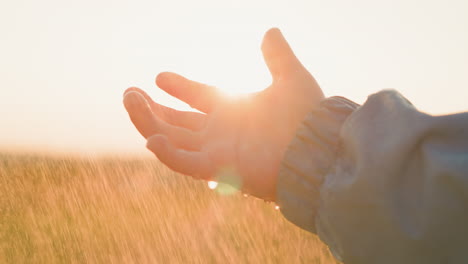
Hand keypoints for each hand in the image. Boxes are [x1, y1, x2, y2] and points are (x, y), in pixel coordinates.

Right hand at [123, 28, 323, 200]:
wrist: (320, 149)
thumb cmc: (308, 117)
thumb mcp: (291, 77)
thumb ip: (277, 56)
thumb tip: (271, 31)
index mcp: (233, 111)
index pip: (199, 98)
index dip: (179, 88)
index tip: (159, 77)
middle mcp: (221, 133)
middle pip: (177, 122)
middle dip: (152, 109)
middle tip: (129, 92)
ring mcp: (218, 152)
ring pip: (173, 140)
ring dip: (149, 123)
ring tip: (130, 101)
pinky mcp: (220, 170)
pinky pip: (186, 164)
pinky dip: (167, 154)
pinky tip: (151, 139)